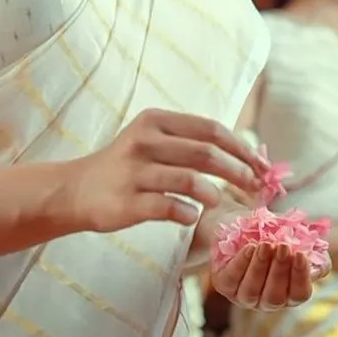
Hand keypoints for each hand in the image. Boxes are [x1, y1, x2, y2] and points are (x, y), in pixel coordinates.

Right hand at [70, 109, 267, 234]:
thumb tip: (245, 156)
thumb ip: (190, 143)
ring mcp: (134, 171)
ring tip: (217, 201)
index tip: (261, 167)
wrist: (76, 190)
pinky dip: (188, 213)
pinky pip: (170, 207)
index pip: (211, 129)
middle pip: (207, 153)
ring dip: (214, 194)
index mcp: (155, 121)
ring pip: (191, 180)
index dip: (242, 148)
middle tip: (254, 188)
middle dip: (239, 172)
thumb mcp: (152, 141)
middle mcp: (145, 140)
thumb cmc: (125, 167)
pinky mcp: (127, 201)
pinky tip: (190, 215)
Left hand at [211, 242, 330, 309]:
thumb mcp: (296, 240)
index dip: (300, 277)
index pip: (299, 294)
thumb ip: (313, 253)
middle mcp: (265, 300)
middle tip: (284, 247)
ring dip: (261, 267)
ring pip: (252, 291)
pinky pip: (231, 279)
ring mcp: (242, 295)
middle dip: (280, 271)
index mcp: (288, 294)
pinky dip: (241, 264)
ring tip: (266, 245)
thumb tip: (318, 264)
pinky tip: (249, 248)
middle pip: (275, 296)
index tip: (301, 255)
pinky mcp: (222, 284)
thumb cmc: (272, 234)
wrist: (239, 222)